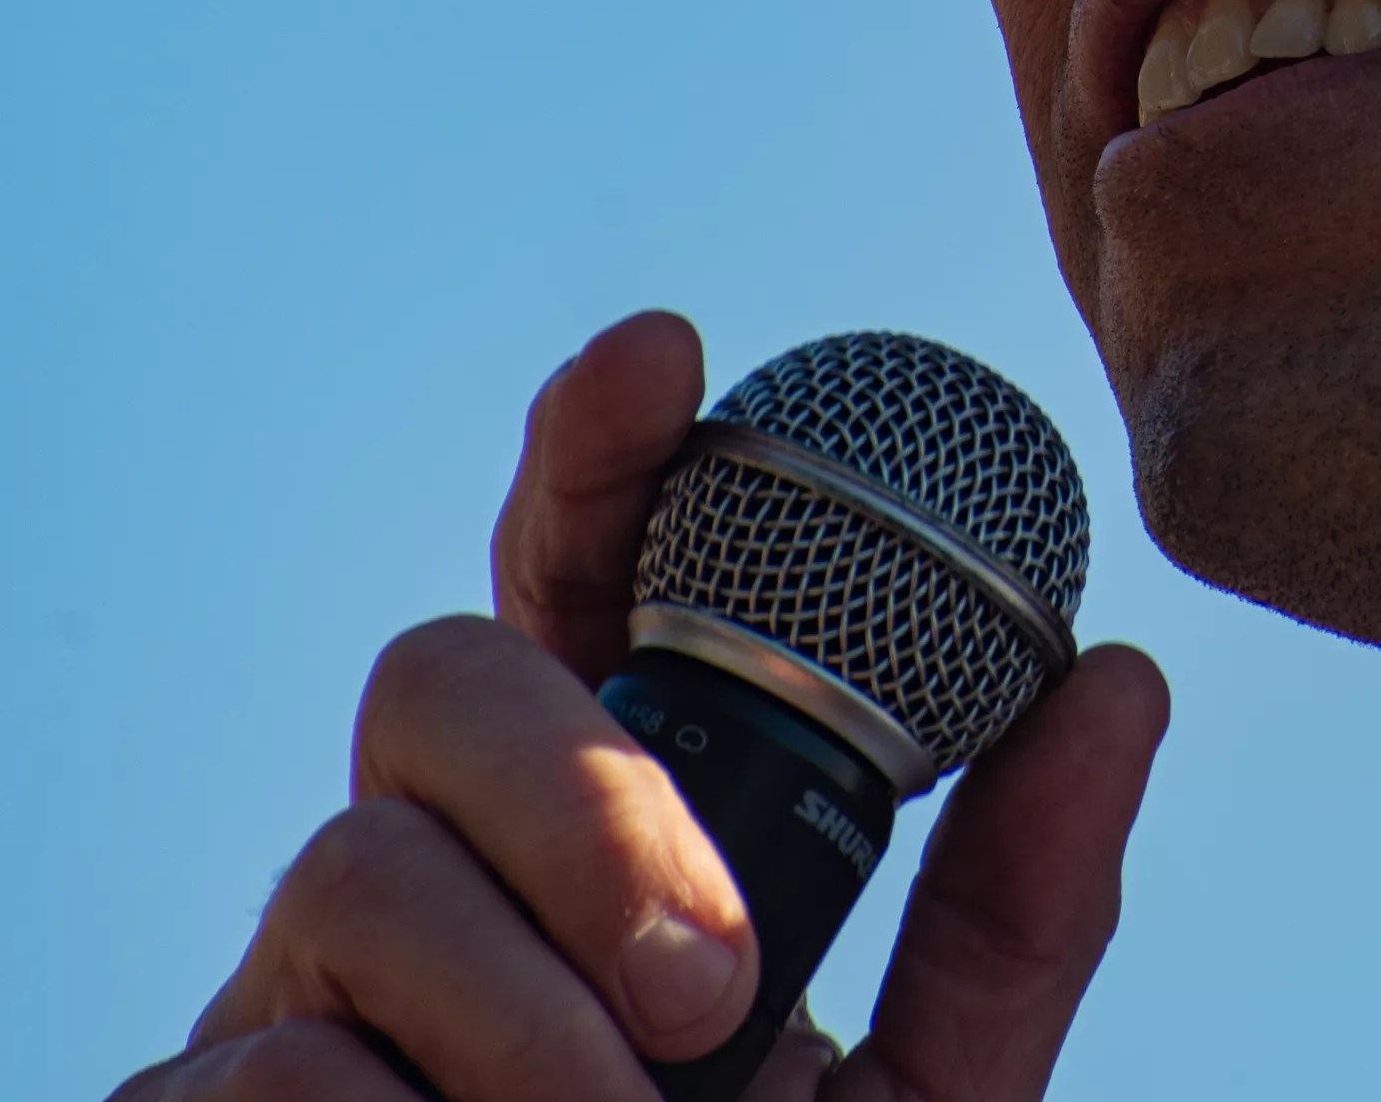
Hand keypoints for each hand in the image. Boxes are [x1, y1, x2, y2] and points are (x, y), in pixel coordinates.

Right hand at [110, 312, 1169, 1101]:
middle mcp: (434, 877)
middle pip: (438, 673)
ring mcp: (294, 999)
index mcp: (593, 839)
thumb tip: (1119, 680)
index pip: (574, 591)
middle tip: (711, 978)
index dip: (599, 454)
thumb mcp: (927, 1096)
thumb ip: (1007, 919)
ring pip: (346, 867)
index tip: (667, 353)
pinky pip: (261, 1071)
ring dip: (519, 1014)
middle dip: (578, 792)